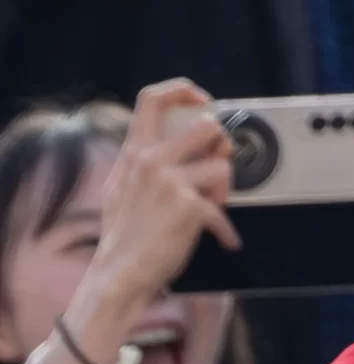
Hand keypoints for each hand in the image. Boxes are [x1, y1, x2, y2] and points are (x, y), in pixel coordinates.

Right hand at [85, 78, 239, 305]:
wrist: (118, 273)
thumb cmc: (123, 234)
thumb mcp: (120, 186)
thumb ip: (142, 160)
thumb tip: (173, 142)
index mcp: (135, 152)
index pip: (152, 99)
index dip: (183, 90)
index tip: (202, 99)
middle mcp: (151, 160)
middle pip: (207, 125)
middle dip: (222, 145)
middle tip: (218, 165)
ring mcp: (170, 182)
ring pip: (223, 168)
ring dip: (224, 191)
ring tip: (211, 207)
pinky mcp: (189, 207)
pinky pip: (223, 210)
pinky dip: (225, 230)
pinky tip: (223, 239)